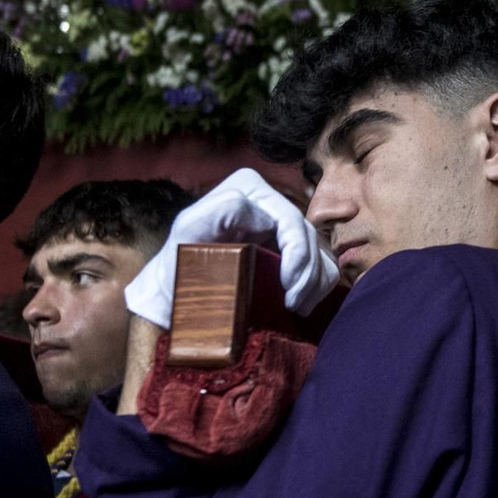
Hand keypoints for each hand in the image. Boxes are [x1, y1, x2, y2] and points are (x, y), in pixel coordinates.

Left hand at [123, 168, 339, 329]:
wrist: (175, 290)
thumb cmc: (178, 264)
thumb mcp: (188, 232)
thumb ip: (220, 211)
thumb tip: (264, 219)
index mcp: (247, 189)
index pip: (288, 218)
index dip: (296, 253)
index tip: (285, 290)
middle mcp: (268, 200)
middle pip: (307, 233)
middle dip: (307, 273)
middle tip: (294, 305)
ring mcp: (281, 223)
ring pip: (319, 247)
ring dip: (315, 282)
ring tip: (297, 308)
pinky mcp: (290, 247)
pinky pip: (321, 260)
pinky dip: (319, 284)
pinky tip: (302, 304)